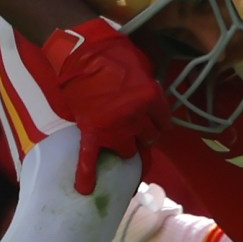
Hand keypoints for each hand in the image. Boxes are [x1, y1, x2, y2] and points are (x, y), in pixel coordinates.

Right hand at [42, 19, 164, 192]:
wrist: (79, 52)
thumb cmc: (111, 52)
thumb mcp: (141, 65)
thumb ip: (149, 87)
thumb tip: (152, 99)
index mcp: (151, 99)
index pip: (163, 122)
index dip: (158, 123)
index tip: (153, 122)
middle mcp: (137, 117)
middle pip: (148, 138)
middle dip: (143, 135)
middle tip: (134, 129)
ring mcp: (115, 127)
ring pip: (129, 151)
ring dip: (126, 147)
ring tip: (118, 142)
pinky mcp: (92, 132)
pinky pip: (89, 158)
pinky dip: (86, 174)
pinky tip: (85, 189)